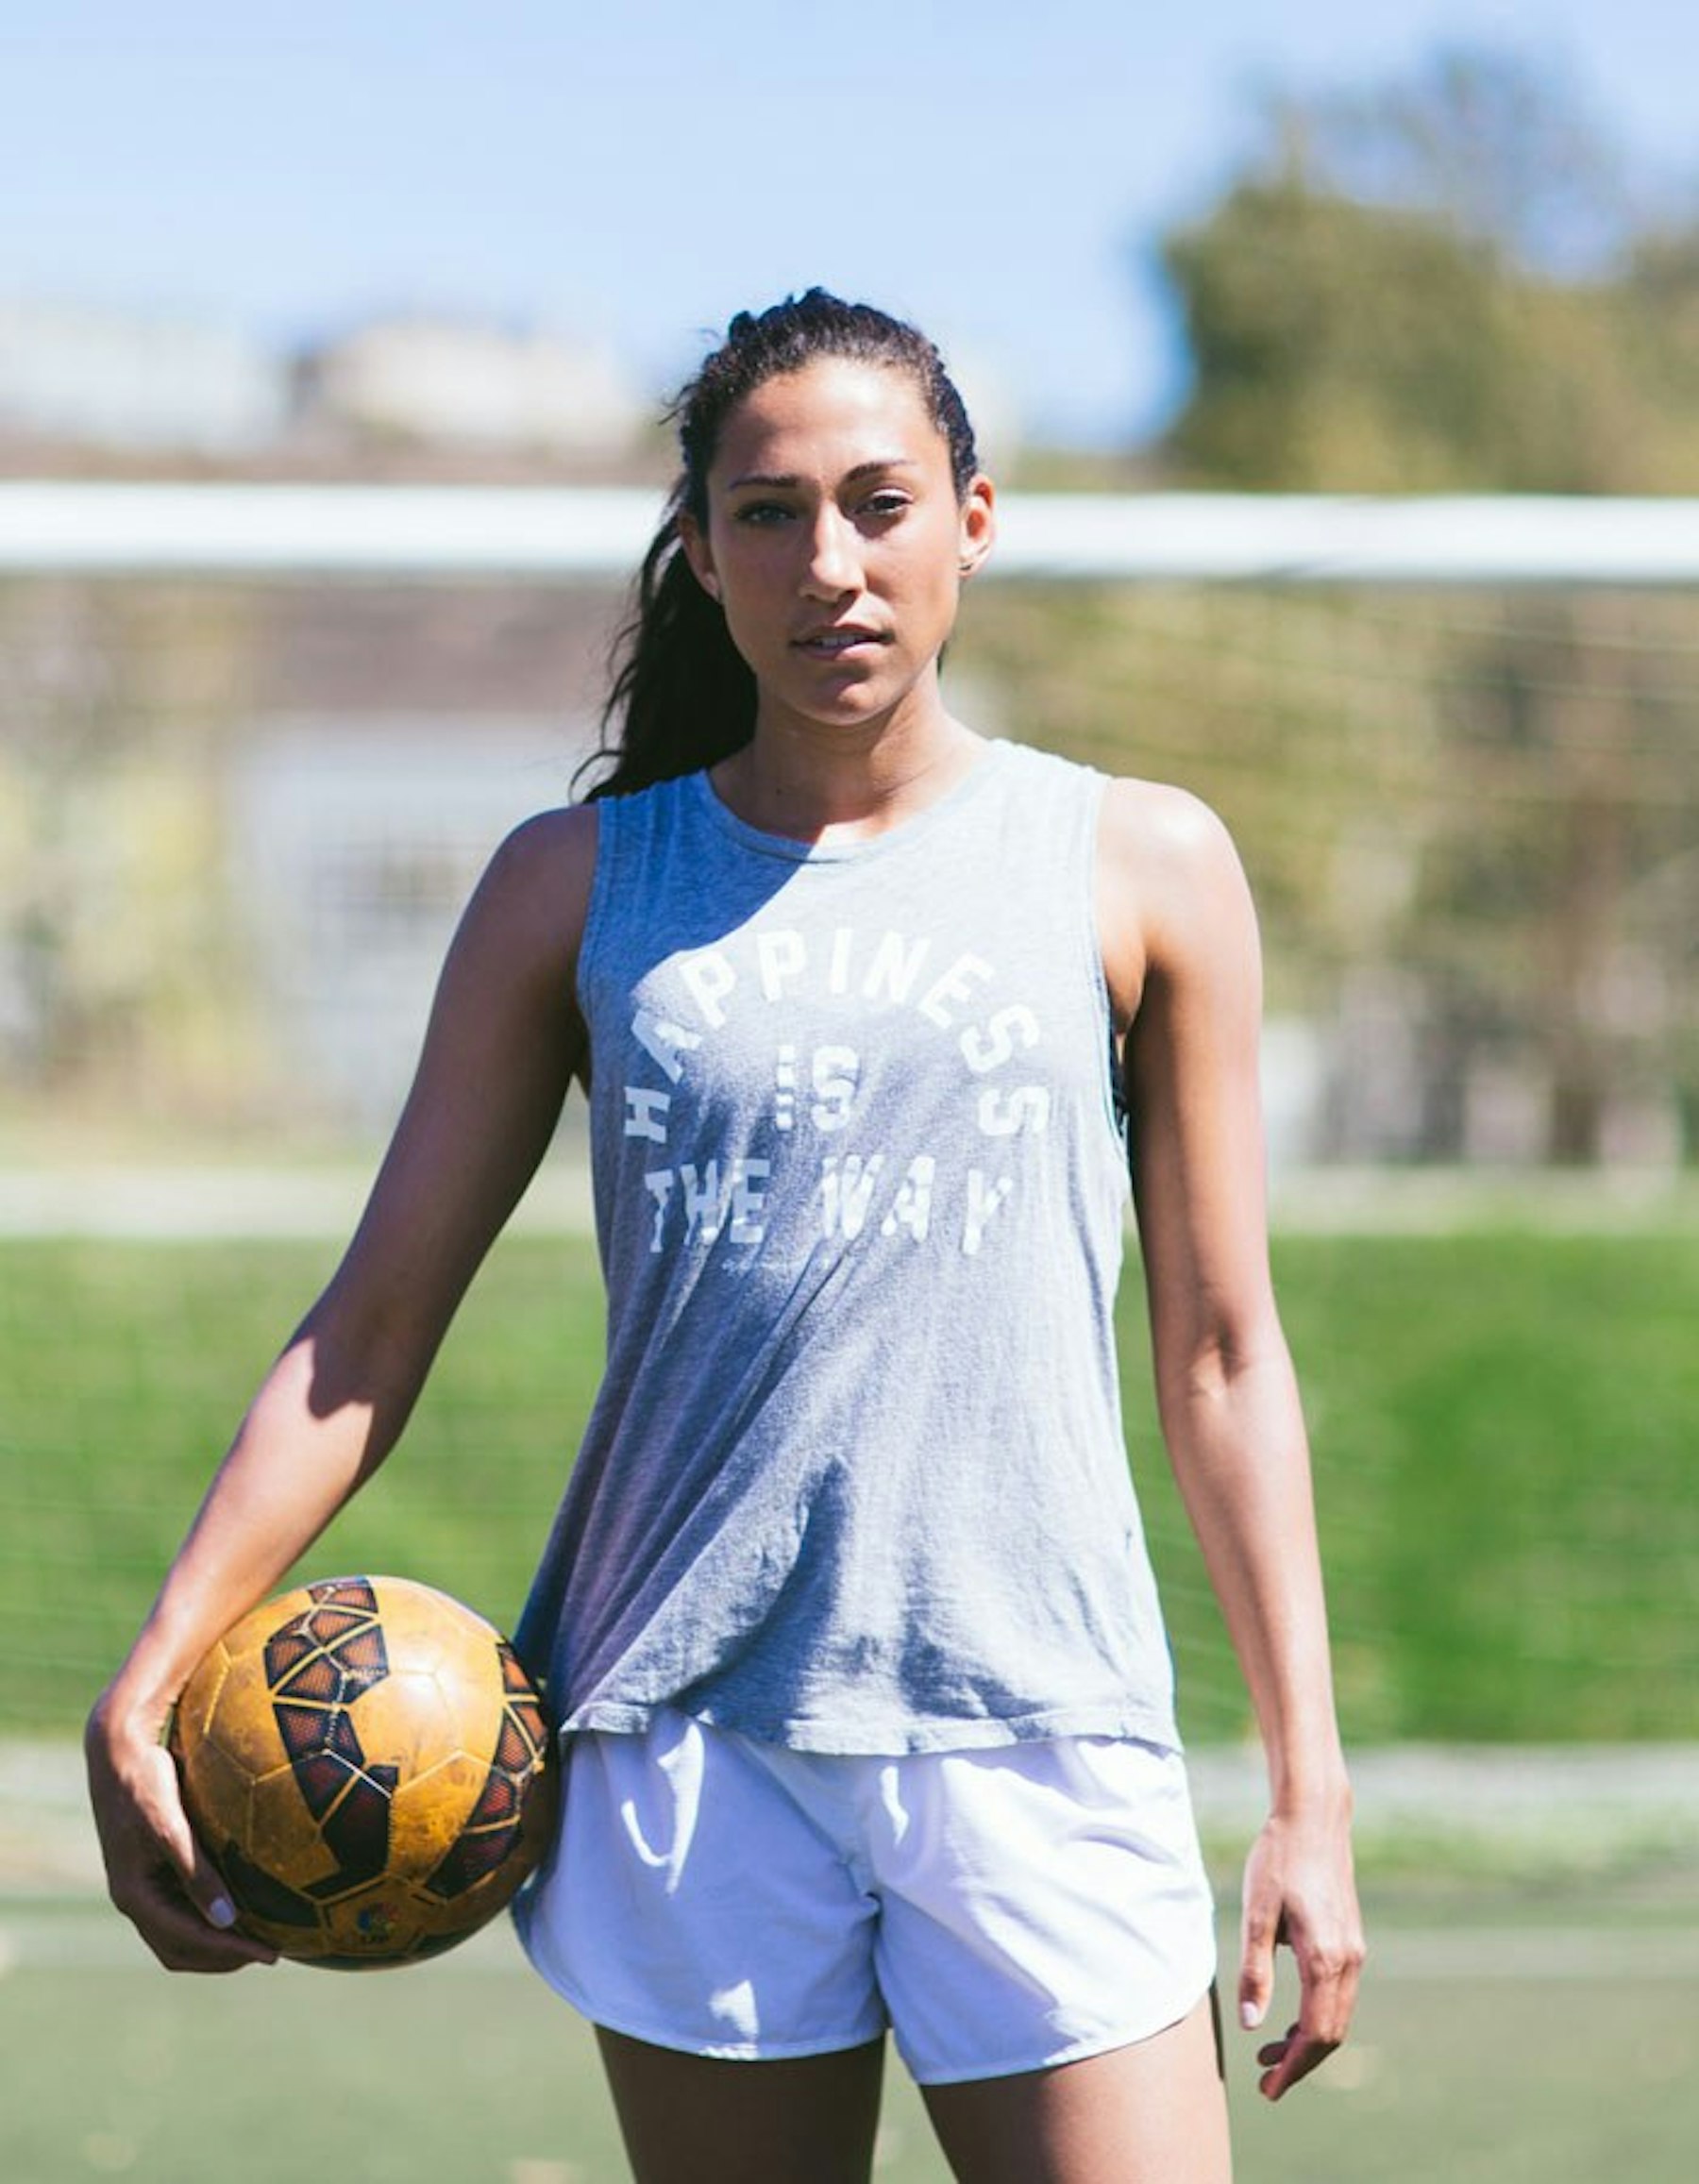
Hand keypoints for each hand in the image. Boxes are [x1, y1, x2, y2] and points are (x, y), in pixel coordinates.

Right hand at [85, 1690, 277, 1973]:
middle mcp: (135, 1898)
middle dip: (224, 1957)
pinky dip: (210, 1915)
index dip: (229, 1953)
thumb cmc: (144, 1782)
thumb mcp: (170, 1827)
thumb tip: (228, 1920)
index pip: (186, 1943)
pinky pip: (182, 1906)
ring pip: (179, 1934)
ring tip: (261, 1935)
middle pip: (180, 1950)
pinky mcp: (152, 1869)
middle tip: (272, 1951)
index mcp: (134, 1895)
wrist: (118, 1750)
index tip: (271, 1954)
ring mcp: (142, 1885)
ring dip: (217, 1942)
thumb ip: (196, 1874)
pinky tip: (243, 1902)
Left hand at [1237, 1800, 1364, 2100]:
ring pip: (1337, 2016)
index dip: (1292, 2067)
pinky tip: (1289, 2015)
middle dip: (1299, 2062)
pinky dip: (1317, 2016)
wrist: (1314, 1818)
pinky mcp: (1351, 1940)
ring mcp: (1355, 1951)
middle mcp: (1349, 1962)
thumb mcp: (1255, 1913)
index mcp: (1324, 1959)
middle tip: (1263, 2079)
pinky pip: (1339, 1995)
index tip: (1267, 2088)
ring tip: (1268, 2051)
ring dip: (1307, 2041)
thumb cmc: (1279, 1859)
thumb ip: (1253, 1971)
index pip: (1314, 2034)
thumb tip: (1252, 2025)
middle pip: (1330, 2034)